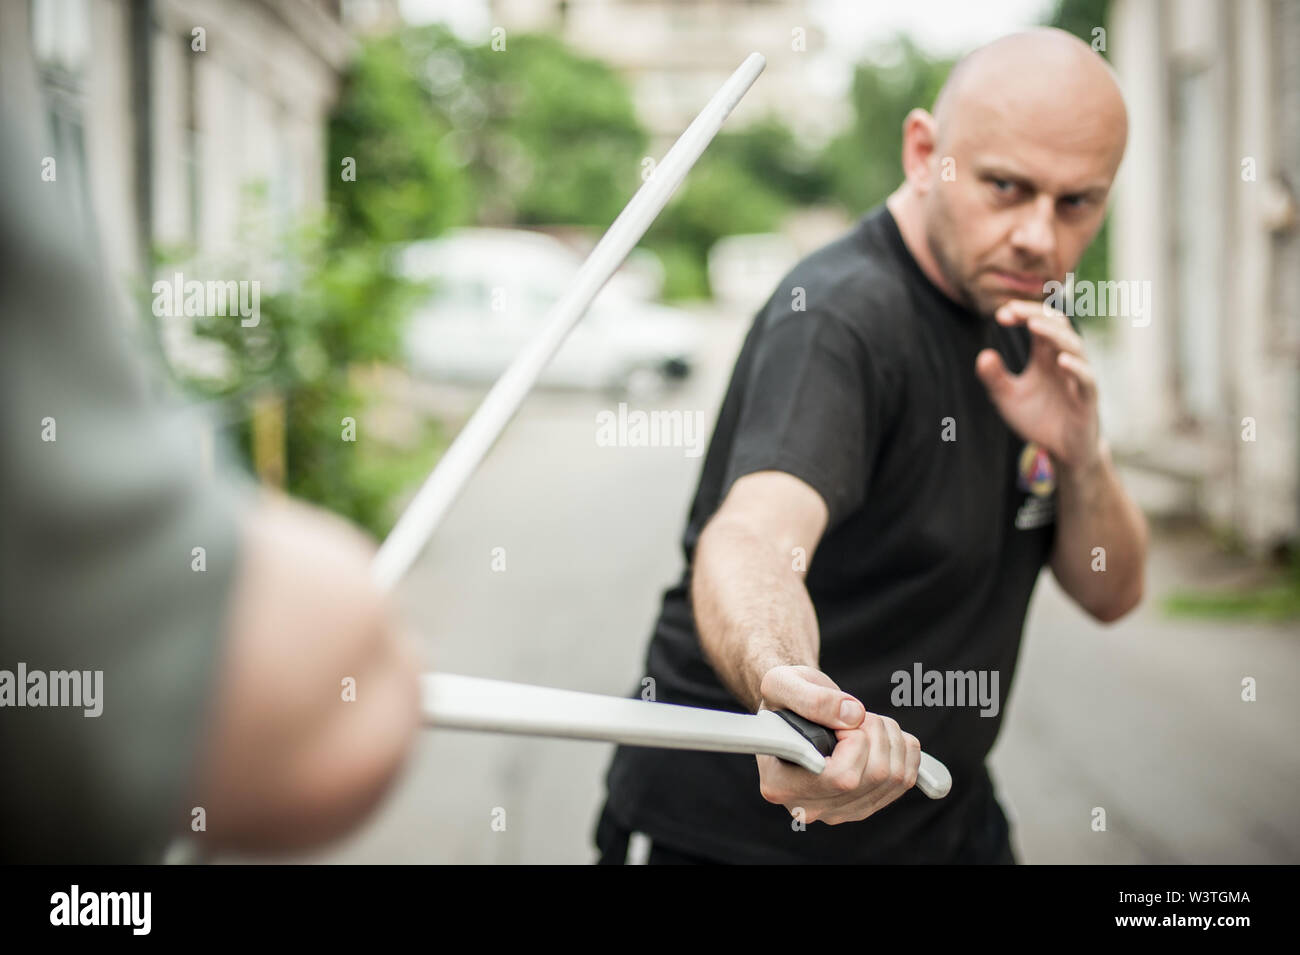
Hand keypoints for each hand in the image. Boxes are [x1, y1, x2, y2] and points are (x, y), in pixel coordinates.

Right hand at [755, 665, 920, 825]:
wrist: (793, 713)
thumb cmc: (782, 701)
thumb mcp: (782, 684)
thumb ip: (811, 699)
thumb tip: (853, 716)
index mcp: (780, 785)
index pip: (840, 778)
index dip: (853, 742)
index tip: (838, 722)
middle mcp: (810, 807)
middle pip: (874, 775)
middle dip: (873, 730)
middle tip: (850, 713)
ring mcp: (840, 811)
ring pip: (894, 776)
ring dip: (889, 735)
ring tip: (861, 721)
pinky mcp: (864, 806)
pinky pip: (906, 779)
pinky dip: (903, 748)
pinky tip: (878, 736)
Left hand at [976, 300, 1100, 471]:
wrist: (1062, 451)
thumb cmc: (1038, 418)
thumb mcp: (1008, 398)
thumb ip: (994, 378)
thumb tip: (982, 355)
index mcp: (1046, 356)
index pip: (1039, 322)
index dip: (1022, 314)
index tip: (1000, 314)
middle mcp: (1064, 360)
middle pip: (1057, 326)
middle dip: (1035, 315)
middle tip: (1011, 310)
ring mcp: (1078, 378)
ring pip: (1074, 347)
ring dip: (1054, 334)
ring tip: (1033, 325)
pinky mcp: (1088, 399)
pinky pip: (1087, 379)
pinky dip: (1077, 368)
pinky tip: (1062, 360)